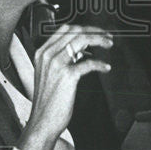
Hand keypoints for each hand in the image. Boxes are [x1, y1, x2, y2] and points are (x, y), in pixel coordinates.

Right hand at [20, 24, 112, 149]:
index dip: (84, 27)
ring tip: (109, 44)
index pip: (65, 29)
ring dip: (99, 40)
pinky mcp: (67, 76)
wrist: (42, 121)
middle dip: (94, 31)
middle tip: (107, 36)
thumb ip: (61, 58)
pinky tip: (106, 67)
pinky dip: (100, 63)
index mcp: (42, 52)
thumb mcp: (48, 73)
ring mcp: (56, 64)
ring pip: (82, 40)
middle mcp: (47, 55)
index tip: (96, 31)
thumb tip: (82, 47)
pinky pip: (88, 63)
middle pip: (75, 31)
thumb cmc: (47, 100)